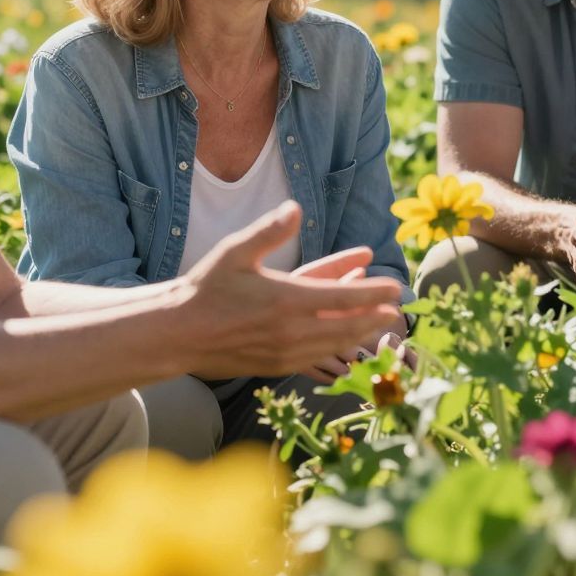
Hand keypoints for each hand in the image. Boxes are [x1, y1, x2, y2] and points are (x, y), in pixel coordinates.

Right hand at [176, 202, 404, 379]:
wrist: (177, 334)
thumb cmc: (206, 288)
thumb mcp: (236, 252)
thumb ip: (268, 231)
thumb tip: (295, 208)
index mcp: (285, 300)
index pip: (344, 298)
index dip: (373, 293)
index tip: (395, 287)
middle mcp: (290, 331)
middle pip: (347, 325)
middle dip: (375, 316)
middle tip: (397, 309)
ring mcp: (284, 354)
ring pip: (335, 346)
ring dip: (361, 335)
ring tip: (380, 324)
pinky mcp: (276, 368)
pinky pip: (316, 360)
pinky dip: (337, 350)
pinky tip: (345, 344)